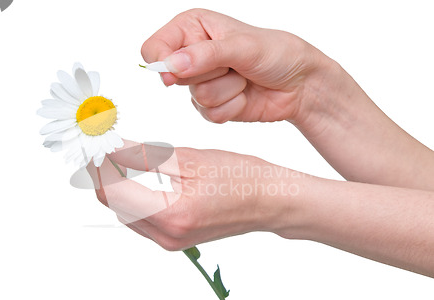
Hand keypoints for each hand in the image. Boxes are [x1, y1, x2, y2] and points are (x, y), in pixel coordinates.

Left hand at [88, 140, 300, 250]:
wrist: (271, 201)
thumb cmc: (241, 176)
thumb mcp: (190, 158)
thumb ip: (144, 155)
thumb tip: (111, 145)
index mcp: (171, 215)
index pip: (114, 191)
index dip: (98, 164)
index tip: (93, 141)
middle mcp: (167, 236)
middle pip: (115, 204)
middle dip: (102, 174)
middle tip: (99, 145)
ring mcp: (171, 241)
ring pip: (125, 212)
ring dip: (115, 185)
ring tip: (113, 156)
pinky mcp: (175, 238)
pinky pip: (141, 218)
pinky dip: (131, 196)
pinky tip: (133, 175)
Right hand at [141, 8, 327, 123]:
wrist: (299, 84)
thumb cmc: (277, 53)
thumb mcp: (243, 46)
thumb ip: (205, 55)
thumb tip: (171, 66)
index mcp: (193, 28)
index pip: (155, 46)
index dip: (161, 61)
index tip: (175, 72)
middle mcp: (193, 54)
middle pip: (173, 76)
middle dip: (208, 74)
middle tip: (233, 64)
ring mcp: (202, 82)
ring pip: (197, 97)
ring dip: (227, 90)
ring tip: (244, 77)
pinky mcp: (212, 105)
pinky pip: (209, 115)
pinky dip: (232, 107)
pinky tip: (245, 95)